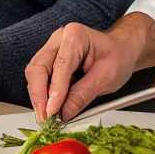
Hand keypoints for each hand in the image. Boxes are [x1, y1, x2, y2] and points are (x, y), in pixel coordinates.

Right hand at [25, 22, 139, 123]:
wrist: (120, 51)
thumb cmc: (117, 58)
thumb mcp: (107, 77)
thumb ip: (84, 94)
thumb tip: (63, 114)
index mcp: (75, 35)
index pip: (60, 64)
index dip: (54, 90)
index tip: (52, 111)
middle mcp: (58, 39)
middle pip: (38, 67)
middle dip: (39, 95)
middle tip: (44, 118)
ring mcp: (51, 48)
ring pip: (34, 73)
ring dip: (38, 96)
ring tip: (46, 116)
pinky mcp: (49, 60)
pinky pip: (39, 78)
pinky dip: (42, 94)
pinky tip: (49, 108)